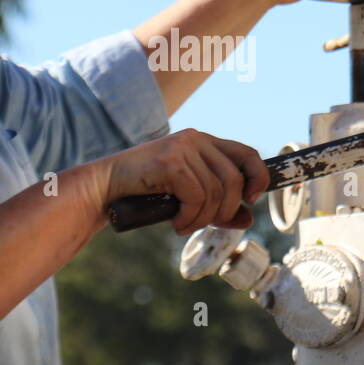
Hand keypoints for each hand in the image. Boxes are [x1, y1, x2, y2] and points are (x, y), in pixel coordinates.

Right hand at [94, 129, 269, 234]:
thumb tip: (248, 218)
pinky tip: (176, 222)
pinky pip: (196, 197)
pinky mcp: (170, 161)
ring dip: (203, 218)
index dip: (257, 176)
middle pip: (233, 179)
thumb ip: (217, 205)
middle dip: (225, 209)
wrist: (106, 187)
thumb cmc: (147, 192)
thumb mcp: (188, 197)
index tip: (251, 199)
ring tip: (185, 225)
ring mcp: (183, 148)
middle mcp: (195, 139)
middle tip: (205, 223)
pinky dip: (190, 217)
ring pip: (215, 191)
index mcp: (203, 141)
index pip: (247, 153)